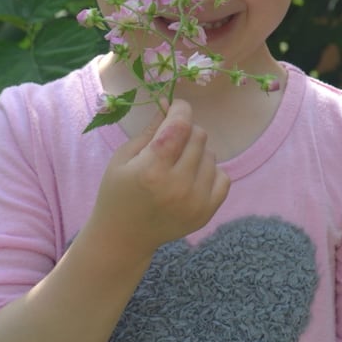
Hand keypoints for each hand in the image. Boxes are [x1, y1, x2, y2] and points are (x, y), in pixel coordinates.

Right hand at [91, 99, 229, 257]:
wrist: (124, 237)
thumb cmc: (118, 192)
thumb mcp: (123, 157)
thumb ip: (150, 130)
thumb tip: (169, 104)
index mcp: (152, 169)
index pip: (180, 125)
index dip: (180, 109)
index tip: (175, 107)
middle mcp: (177, 186)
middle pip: (198, 136)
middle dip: (185, 131)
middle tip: (171, 140)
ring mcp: (195, 202)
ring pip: (211, 154)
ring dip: (196, 152)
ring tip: (177, 163)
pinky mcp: (207, 213)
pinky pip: (223, 176)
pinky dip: (209, 171)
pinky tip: (191, 177)